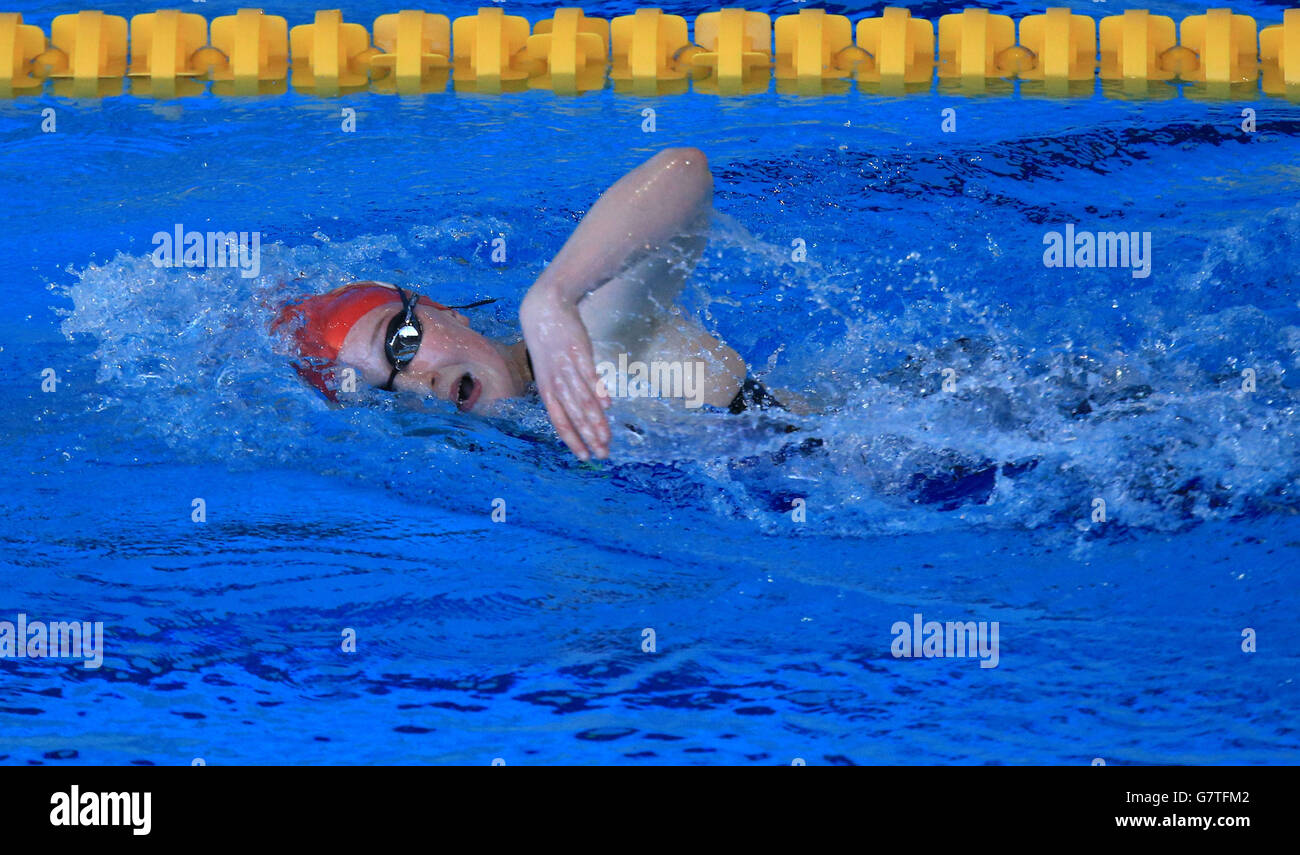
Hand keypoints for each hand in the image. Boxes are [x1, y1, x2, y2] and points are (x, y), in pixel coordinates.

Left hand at [519, 288, 610, 460]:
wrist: (544, 309)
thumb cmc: (549, 342)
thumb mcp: (550, 370)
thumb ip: (567, 390)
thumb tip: (588, 409)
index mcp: (547, 389)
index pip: (559, 421)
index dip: (572, 440)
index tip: (584, 457)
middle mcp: (555, 381)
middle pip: (574, 415)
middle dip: (589, 437)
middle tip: (603, 454)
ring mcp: (567, 367)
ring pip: (582, 400)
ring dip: (595, 422)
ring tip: (607, 438)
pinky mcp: (578, 351)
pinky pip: (589, 375)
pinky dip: (598, 391)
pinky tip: (608, 405)